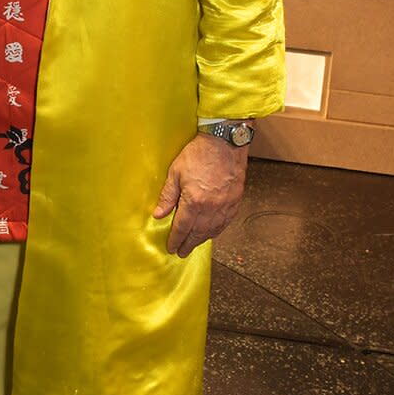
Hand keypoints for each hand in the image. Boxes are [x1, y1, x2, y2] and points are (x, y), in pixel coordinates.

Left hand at [153, 133, 248, 257]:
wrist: (224, 142)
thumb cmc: (198, 153)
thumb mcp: (175, 172)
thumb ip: (167, 196)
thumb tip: (158, 214)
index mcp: (194, 201)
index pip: (182, 227)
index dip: (176, 239)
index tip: (171, 247)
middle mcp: (211, 207)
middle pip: (198, 233)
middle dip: (189, 244)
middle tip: (182, 252)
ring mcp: (225, 205)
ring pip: (213, 230)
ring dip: (202, 239)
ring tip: (194, 244)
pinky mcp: (235, 200)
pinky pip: (225, 222)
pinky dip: (217, 230)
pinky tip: (212, 232)